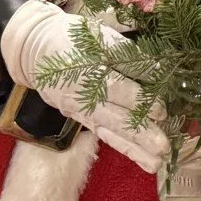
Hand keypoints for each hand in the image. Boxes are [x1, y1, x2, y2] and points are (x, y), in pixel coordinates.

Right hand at [0, 0, 167, 172]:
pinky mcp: (84, 119)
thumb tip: (160, 70)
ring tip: (157, 163)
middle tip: (163, 147)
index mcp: (89, 71)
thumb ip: (129, 55)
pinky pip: (106, 135)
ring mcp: (84, 111)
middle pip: (115, 118)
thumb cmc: (75, 38)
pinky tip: (144, 160)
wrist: (37, 52)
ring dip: (135, 149)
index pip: (115, 88)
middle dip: (140, 134)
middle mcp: (85, 97)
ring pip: (112, 132)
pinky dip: (125, 147)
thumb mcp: (101, 36)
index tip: (161, 110)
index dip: (138, 99)